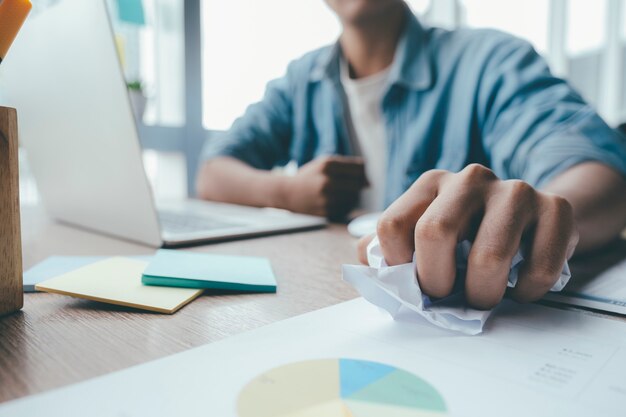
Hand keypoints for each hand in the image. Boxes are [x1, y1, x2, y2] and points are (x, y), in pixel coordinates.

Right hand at [283, 156, 367, 219]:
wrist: (288, 193)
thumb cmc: (311, 176)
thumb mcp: (325, 163)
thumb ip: (348, 166)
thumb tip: (369, 182)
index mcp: (328, 165)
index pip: (359, 168)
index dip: (362, 172)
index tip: (359, 174)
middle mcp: (328, 180)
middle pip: (358, 183)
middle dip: (359, 184)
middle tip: (350, 184)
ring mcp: (327, 197)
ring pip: (354, 197)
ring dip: (353, 195)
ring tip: (341, 192)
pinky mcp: (326, 210)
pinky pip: (347, 208)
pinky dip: (346, 204)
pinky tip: (336, 200)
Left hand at [359, 164, 578, 308]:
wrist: (529, 220)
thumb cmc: (465, 237)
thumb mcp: (420, 235)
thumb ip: (383, 249)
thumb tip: (365, 267)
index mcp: (429, 183)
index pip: (392, 225)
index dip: (398, 267)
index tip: (415, 285)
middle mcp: (469, 178)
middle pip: (435, 233)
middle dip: (438, 282)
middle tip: (449, 297)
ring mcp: (515, 190)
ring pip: (489, 255)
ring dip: (483, 293)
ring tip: (484, 296)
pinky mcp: (556, 208)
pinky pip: (539, 267)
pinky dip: (526, 292)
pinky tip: (519, 288)